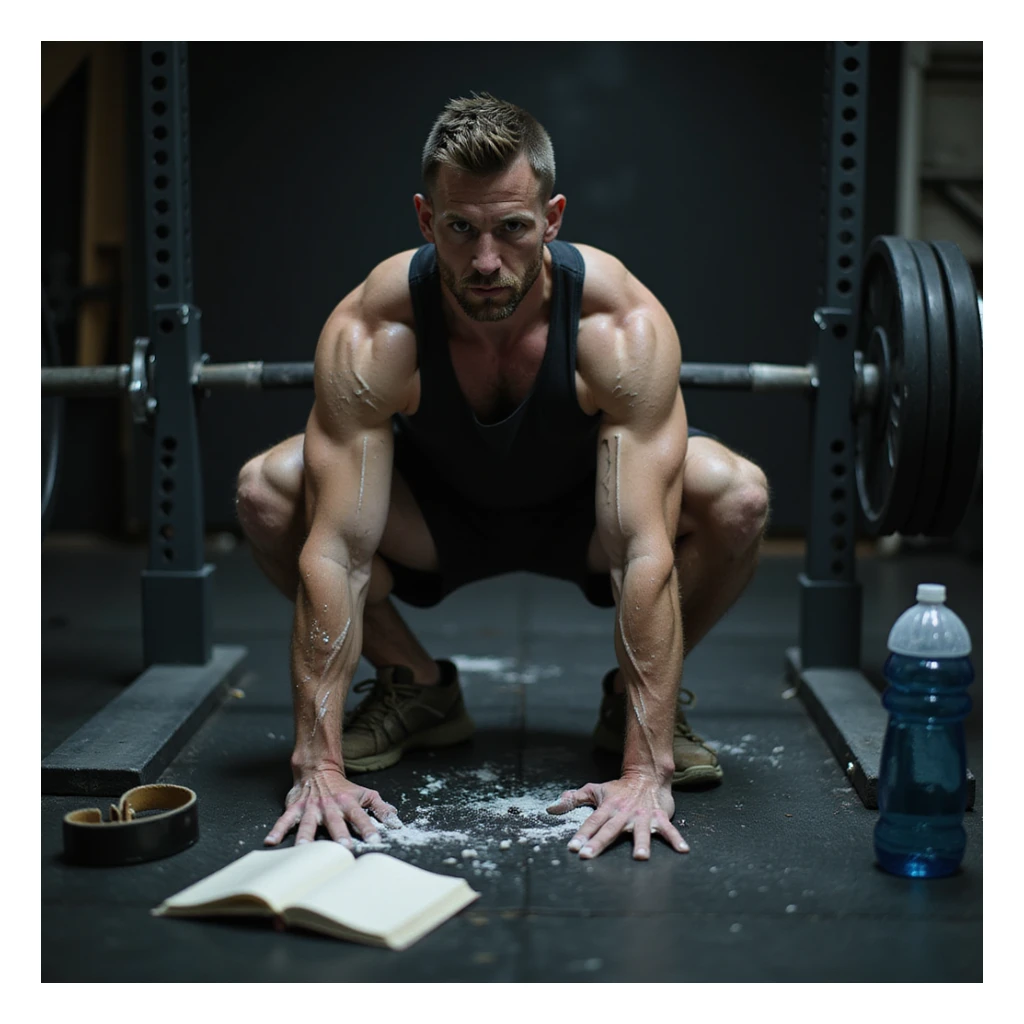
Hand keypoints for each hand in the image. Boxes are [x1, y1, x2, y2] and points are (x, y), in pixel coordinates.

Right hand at [263, 764, 399, 847]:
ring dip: (306, 836)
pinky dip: (277, 829)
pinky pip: (285, 820)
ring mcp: (311, 807)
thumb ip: (381, 808)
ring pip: (307, 823)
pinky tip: (270, 841)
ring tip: (303, 849)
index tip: (375, 839)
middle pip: (335, 821)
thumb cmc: (343, 788)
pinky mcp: (295, 808)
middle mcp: (329, 806)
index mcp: (348, 803)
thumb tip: (396, 823)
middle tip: (343, 847)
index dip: (369, 827)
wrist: (318, 768)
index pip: (361, 816)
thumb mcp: (365, 794)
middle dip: (339, 834)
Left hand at [546, 774, 689, 859]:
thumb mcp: (594, 790)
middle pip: (609, 829)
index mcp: (608, 807)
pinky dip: (676, 839)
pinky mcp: (659, 817)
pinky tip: (682, 850)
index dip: (582, 834)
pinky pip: (669, 829)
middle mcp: (624, 813)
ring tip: (640, 857)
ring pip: (641, 831)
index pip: (592, 822)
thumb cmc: (619, 788)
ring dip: (641, 843)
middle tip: (589, 855)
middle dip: (599, 842)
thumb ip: (574, 799)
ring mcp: (643, 816)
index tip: (574, 847)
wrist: (647, 775)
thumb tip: (552, 808)